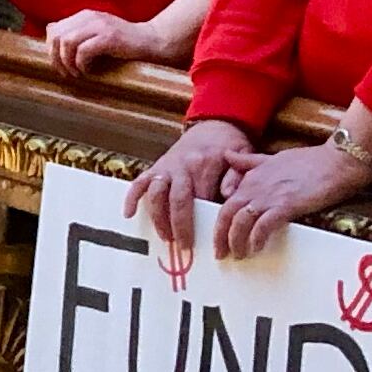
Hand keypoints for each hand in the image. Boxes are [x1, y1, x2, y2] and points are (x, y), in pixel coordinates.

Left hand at [45, 9, 183, 76]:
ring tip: (77, 73)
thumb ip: (76, 33)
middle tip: (67, 73)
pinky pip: (83, 51)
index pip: (52, 30)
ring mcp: (100, 26)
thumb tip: (50, 36)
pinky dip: (82, 64)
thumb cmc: (123, 43)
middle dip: (56, 58)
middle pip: (55, 36)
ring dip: (68, 62)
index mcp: (84, 16)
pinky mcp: (110, 37)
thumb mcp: (96, 34)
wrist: (153, 41)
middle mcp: (89, 17)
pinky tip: (89, 70)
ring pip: (66, 42)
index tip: (60, 65)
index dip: (51, 50)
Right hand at [129, 120, 257, 270]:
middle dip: (179, 226)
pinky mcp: (156, 167)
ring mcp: (166, 166)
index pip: (203, 198)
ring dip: (158, 217)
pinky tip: (129, 214)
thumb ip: (237, 175)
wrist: (215, 124)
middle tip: (183, 247)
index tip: (209, 241)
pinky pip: (140, 182)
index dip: (204, 221)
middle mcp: (182, 166)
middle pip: (177, 199)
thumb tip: (227, 195)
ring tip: (165, 236)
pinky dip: (132, 197)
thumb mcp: (243, 154)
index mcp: (205, 164)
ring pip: (156, 193)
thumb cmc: (231, 145)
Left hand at [213, 138, 371, 258]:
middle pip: (225, 214)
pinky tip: (256, 248)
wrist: (337, 161)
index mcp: (252, 177)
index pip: (226, 202)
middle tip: (220, 254)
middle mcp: (255, 186)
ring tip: (238, 256)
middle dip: (220, 237)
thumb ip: (248, 161)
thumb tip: (227, 155)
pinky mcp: (286, 205)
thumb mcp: (272, 157)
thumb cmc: (310, 161)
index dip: (220, 222)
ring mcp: (269, 196)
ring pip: (240, 222)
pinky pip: (263, 226)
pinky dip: (256, 239)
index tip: (219, 237)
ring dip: (236, 242)